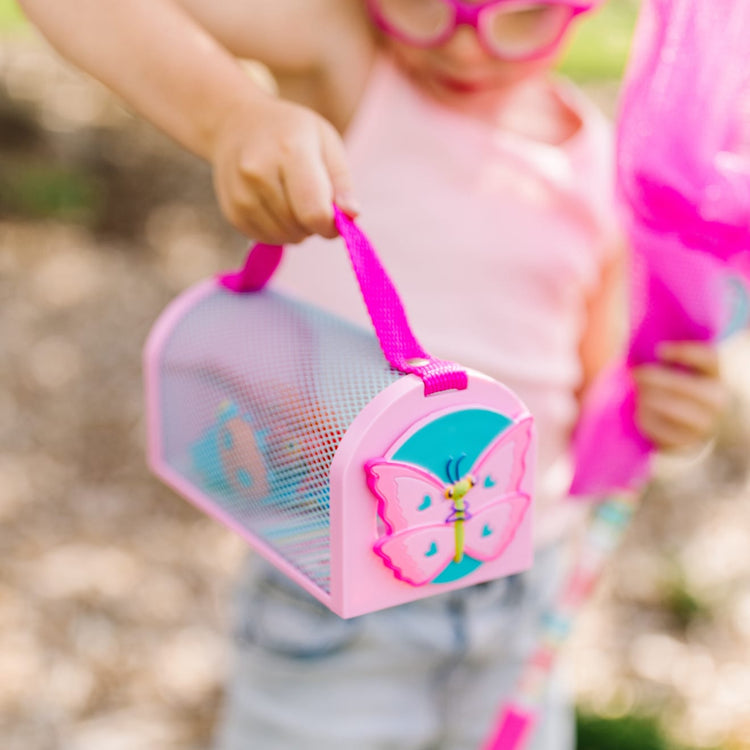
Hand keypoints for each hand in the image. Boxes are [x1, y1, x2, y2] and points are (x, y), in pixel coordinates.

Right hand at [210, 93, 358, 243]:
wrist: (236, 124)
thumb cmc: (292, 133)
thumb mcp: (326, 143)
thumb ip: (342, 183)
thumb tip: (352, 215)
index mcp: (290, 152)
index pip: (314, 212)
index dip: (331, 225)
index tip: (336, 219)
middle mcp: (259, 173)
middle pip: (299, 228)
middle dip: (314, 224)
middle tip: (312, 199)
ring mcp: (241, 193)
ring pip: (283, 237)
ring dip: (296, 229)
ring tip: (293, 201)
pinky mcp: (231, 211)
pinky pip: (264, 238)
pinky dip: (277, 231)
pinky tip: (276, 207)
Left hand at [632, 342, 726, 452]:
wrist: (700, 424)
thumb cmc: (683, 388)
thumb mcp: (685, 370)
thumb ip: (669, 359)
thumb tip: (641, 347)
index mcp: (716, 376)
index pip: (708, 359)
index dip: (684, 352)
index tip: (659, 350)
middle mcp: (717, 402)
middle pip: (681, 386)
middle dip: (653, 379)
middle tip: (636, 374)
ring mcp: (704, 426)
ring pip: (668, 408)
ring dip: (647, 398)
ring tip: (638, 394)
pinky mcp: (686, 444)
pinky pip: (658, 430)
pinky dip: (644, 418)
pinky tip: (639, 411)